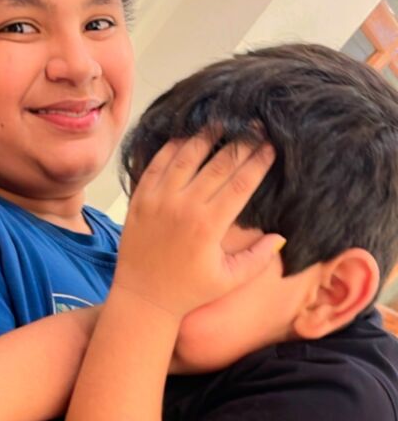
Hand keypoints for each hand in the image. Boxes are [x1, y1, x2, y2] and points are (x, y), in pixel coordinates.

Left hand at [114, 134, 282, 318]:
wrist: (142, 298)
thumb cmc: (189, 291)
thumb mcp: (230, 279)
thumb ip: (258, 258)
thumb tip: (281, 236)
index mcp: (208, 226)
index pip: (241, 182)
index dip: (258, 160)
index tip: (271, 145)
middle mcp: (183, 207)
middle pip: (218, 163)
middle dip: (240, 141)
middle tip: (254, 125)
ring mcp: (158, 200)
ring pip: (186, 155)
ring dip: (206, 136)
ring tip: (223, 122)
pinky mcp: (139, 198)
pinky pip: (157, 163)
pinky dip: (173, 146)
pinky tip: (187, 137)